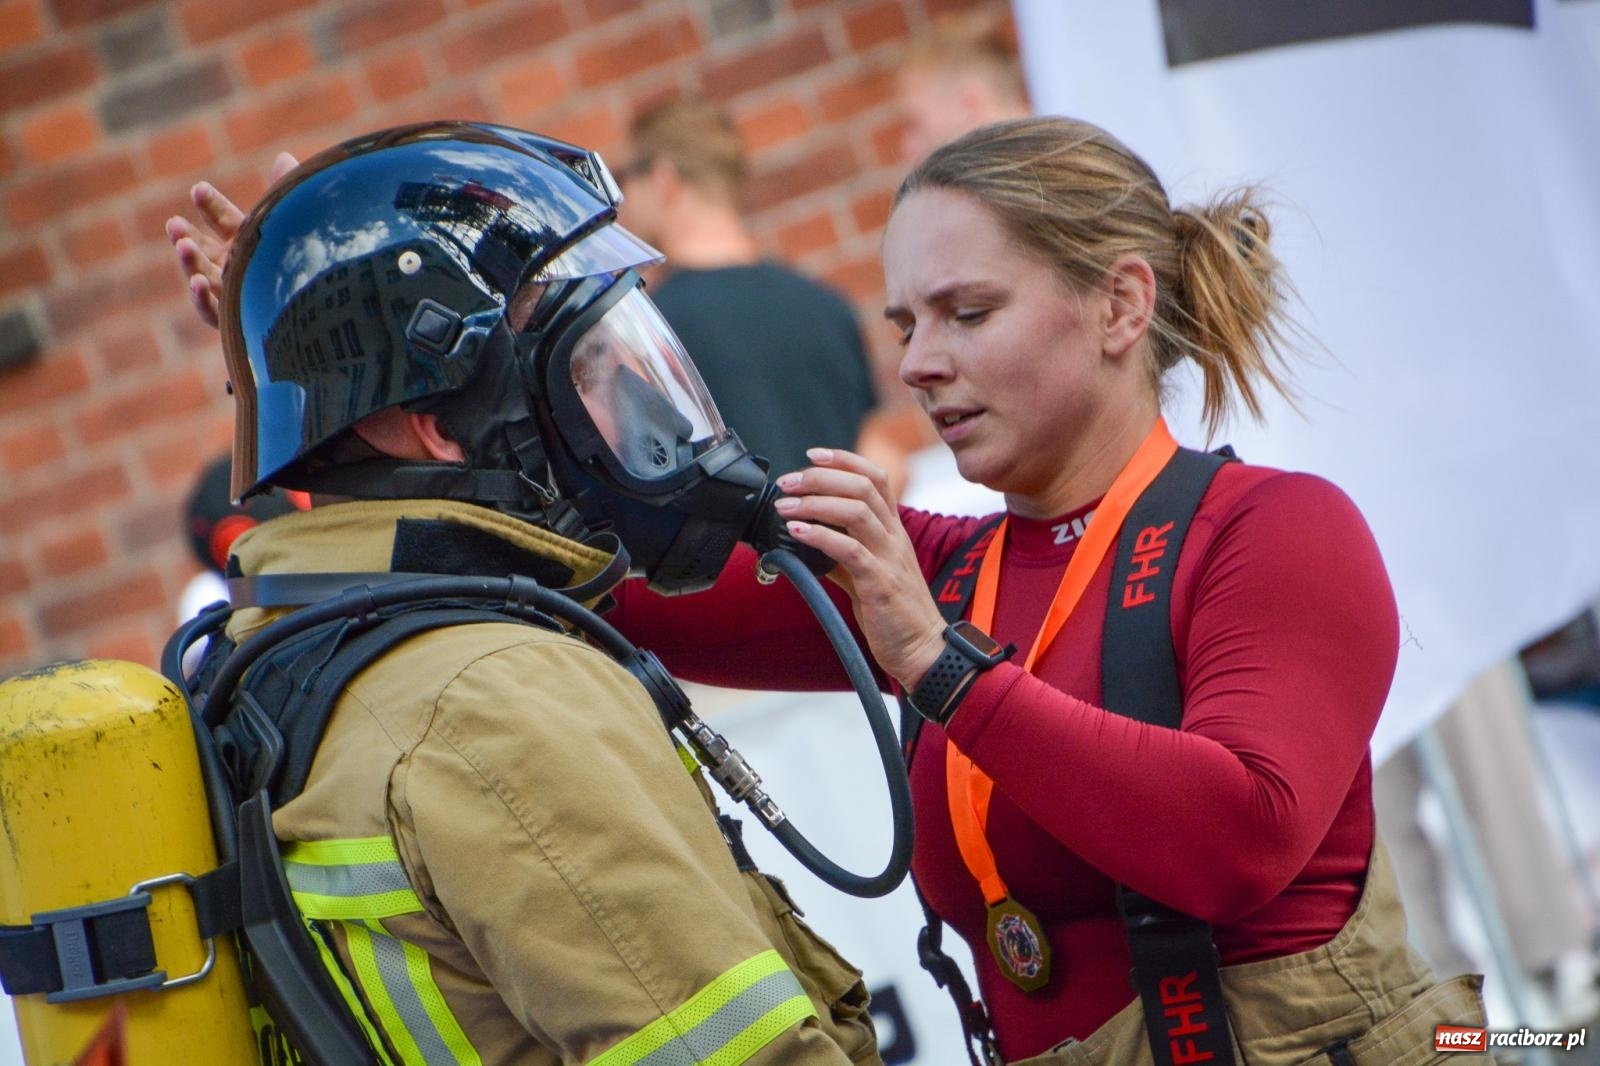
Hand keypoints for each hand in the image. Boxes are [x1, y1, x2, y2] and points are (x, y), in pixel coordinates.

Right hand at [164, 151, 298, 328]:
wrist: (328, 313)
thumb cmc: (313, 263)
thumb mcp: (297, 225)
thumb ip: (287, 193)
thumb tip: (285, 157)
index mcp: (248, 242)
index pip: (224, 219)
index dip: (210, 204)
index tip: (199, 189)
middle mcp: (235, 268)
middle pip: (203, 250)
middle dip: (186, 235)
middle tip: (174, 224)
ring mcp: (232, 294)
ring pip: (201, 277)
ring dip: (190, 261)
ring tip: (184, 246)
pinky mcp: (235, 321)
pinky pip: (212, 311)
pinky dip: (202, 298)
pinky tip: (199, 283)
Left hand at [773, 448, 947, 690]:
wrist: (922, 650)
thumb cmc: (894, 613)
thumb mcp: (866, 574)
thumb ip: (840, 553)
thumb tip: (806, 538)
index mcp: (893, 531)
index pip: (876, 478)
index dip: (845, 460)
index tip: (813, 455)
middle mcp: (894, 538)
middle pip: (863, 487)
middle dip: (821, 478)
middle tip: (788, 482)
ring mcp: (890, 558)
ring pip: (857, 512)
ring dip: (815, 503)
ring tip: (786, 506)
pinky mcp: (881, 583)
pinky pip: (850, 550)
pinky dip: (820, 536)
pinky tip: (797, 533)